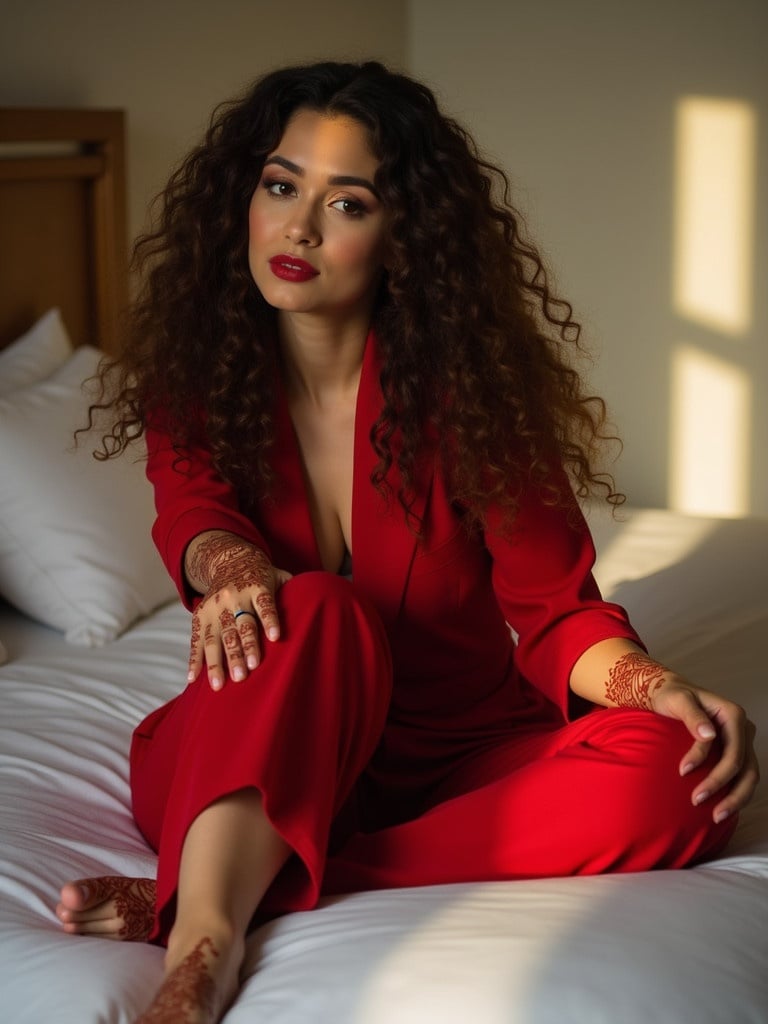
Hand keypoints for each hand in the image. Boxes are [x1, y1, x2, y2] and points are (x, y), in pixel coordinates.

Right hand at [186, 533, 291, 689]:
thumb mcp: (278, 575)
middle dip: (242, 650)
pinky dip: (195, 660)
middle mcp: (234, 596)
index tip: (276, 637)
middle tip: (245, 674)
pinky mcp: (200, 615)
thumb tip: (319, 602)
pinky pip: (196, 640)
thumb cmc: (262, 575)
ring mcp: (215, 607)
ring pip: (216, 637)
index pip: (265, 605)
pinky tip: (194, 679)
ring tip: (220, 686)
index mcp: (257, 586)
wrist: (229, 558)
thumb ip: (293, 589)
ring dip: (218, 662)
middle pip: (239, 626)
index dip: (271, 620)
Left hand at [650, 677, 759, 823]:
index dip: (713, 768)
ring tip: (716, 816)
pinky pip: (741, 776)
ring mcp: (741, 741)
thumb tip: (708, 734)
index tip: (682, 772)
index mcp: (733, 714)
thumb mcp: (678, 700)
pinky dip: (734, 793)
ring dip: (735, 798)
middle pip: (744, 767)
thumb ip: (692, 716)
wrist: (670, 692)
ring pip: (749, 776)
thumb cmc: (671, 695)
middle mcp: (743, 728)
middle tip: (698, 802)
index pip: (731, 750)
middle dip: (725, 790)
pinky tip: (720, 808)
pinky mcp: (734, 751)